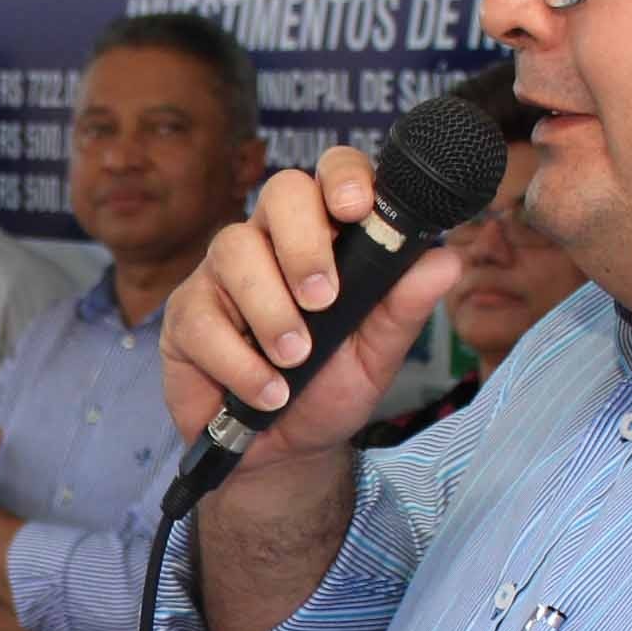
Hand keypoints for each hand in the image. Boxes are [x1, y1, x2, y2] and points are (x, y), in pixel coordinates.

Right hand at [160, 153, 465, 477]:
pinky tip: (267, 391)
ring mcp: (222, 274)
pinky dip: (240, 361)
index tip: (356, 210)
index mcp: (325, 237)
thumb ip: (403, 308)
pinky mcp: (186, 315)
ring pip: (235, 251)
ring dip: (272, 310)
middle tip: (323, 300)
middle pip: (280, 194)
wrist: (281, 455)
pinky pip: (204, 319)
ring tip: (295, 359)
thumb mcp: (376, 356)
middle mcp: (271, 242)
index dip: (342, 177)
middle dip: (304, 243)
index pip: (331, 175)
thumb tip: (445, 262)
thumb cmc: (327, 391)